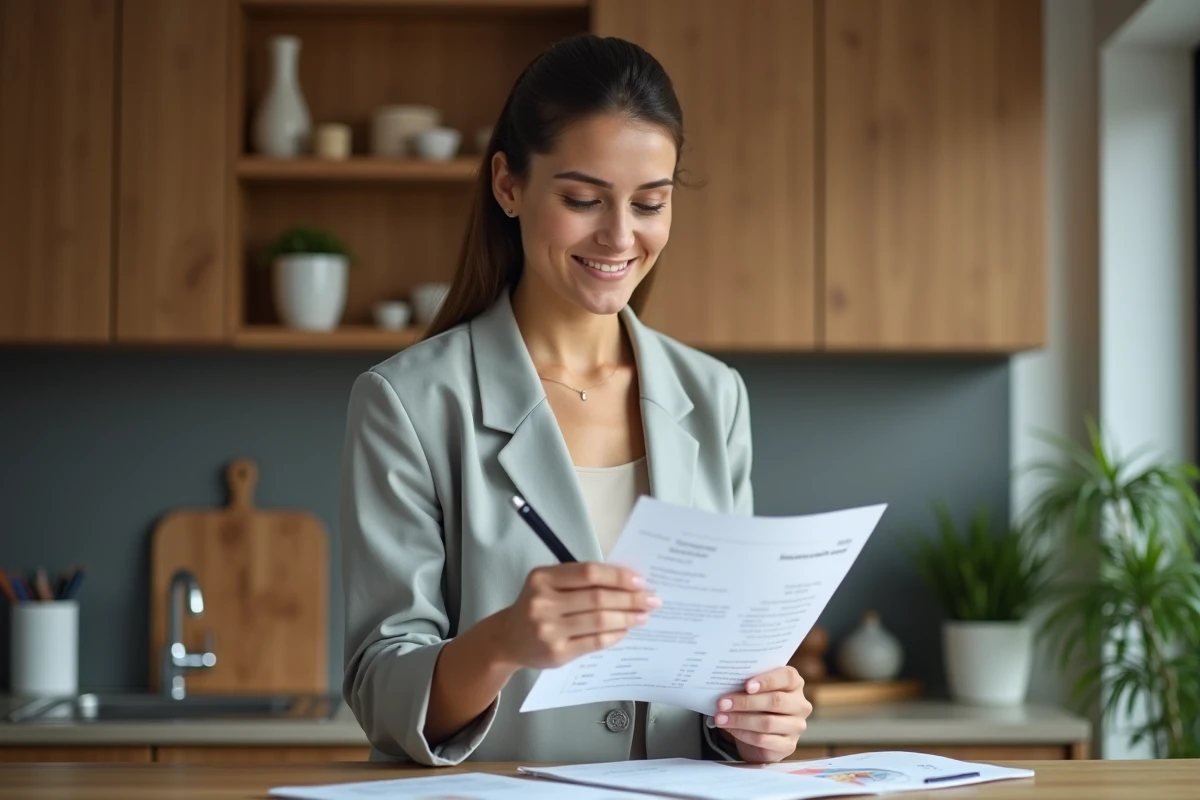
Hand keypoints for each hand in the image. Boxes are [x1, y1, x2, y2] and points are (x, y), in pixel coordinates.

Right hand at [492, 562, 660, 669]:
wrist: (507, 639)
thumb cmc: (536, 605)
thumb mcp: (548, 584)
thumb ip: (580, 580)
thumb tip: (627, 582)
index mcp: (542, 578)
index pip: (589, 573)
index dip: (618, 576)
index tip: (640, 580)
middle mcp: (543, 603)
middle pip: (598, 598)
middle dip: (630, 598)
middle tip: (652, 599)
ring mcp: (549, 630)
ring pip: (600, 621)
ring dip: (628, 617)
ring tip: (643, 615)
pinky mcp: (557, 653)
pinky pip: (595, 642)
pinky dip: (615, 634)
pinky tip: (625, 630)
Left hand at [712, 666, 811, 762]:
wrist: (759, 735)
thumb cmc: (756, 705)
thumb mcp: (754, 691)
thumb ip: (748, 685)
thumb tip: (726, 683)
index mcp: (794, 684)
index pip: (788, 677)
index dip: (767, 680)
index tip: (747, 685)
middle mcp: (800, 704)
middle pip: (776, 701)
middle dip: (746, 702)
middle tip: (723, 703)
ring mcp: (797, 726)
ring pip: (768, 722)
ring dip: (740, 720)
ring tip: (721, 717)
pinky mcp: (788, 745)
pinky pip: (764, 740)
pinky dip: (743, 733)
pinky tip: (730, 729)